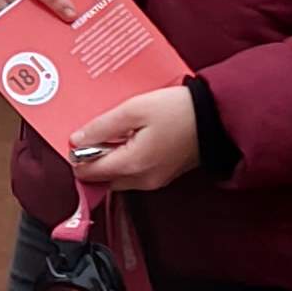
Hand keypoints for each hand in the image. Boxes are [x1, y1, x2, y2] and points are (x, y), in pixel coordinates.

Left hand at [69, 86, 199, 192]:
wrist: (215, 117)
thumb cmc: (178, 111)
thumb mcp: (134, 110)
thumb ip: (102, 127)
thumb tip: (76, 140)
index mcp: (132, 165)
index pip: (89, 173)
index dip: (78, 156)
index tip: (77, 138)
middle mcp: (142, 180)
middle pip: (102, 178)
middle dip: (93, 159)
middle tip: (95, 133)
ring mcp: (154, 181)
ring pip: (117, 178)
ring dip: (109, 160)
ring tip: (113, 134)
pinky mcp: (162, 176)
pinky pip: (133, 174)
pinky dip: (125, 160)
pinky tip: (128, 139)